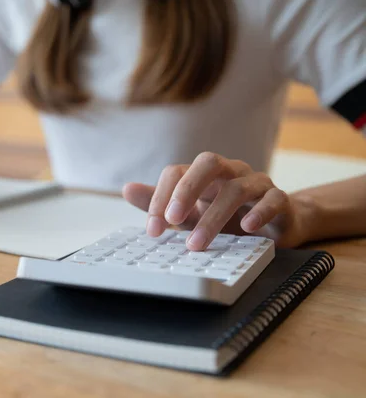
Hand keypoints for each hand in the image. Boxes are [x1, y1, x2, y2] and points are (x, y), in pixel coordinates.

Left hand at [123, 152, 308, 250]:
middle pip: (208, 163)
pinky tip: (247, 227)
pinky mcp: (280, 199)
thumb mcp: (189, 213)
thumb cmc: (226, 217)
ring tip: (198, 243)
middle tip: (171, 220)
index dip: (161, 197)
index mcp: (203, 174)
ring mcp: (256, 183)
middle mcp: (230, 172)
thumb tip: (127, 189)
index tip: (152, 230)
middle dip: (187, 190)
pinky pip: (273, 199)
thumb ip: (160, 203)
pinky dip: (260, 211)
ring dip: (214, 216)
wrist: (275, 224)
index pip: (176, 172)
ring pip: (236, 188)